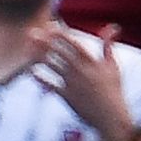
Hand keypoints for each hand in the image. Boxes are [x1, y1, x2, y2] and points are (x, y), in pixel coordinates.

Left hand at [35, 21, 135, 140]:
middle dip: (45, 42)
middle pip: (59, 52)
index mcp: (91, 62)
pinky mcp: (65, 96)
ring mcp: (71, 83)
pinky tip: (31, 70)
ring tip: (27, 47)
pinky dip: (40, 77)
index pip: (73, 43)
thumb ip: (108, 45)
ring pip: (52, 66)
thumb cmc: (113, 89)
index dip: (61, 34)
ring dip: (38, 56)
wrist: (110, 115)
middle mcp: (80, 70)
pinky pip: (49, 85)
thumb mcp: (112, 65)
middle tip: (31, 33)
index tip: (50, 25)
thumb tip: (112, 27)